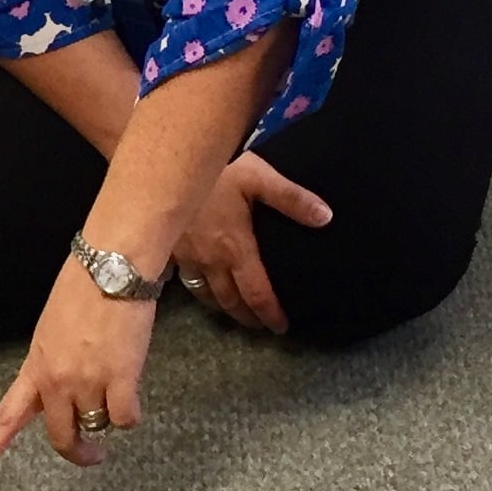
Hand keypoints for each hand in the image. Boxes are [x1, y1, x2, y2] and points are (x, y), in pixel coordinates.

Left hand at [0, 260, 160, 479]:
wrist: (111, 266)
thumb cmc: (83, 289)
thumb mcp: (52, 331)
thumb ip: (53, 365)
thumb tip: (68, 388)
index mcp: (34, 367)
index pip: (4, 417)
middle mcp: (56, 380)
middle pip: (62, 437)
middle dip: (79, 451)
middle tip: (93, 453)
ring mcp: (87, 381)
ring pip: (98, 425)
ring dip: (109, 414)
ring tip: (117, 382)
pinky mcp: (120, 378)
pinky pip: (125, 419)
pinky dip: (131, 413)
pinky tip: (132, 390)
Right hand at [171, 152, 329, 332]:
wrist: (165, 163)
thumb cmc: (216, 169)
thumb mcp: (260, 177)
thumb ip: (292, 199)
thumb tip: (326, 218)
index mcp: (235, 249)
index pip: (256, 294)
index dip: (269, 314)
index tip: (280, 327)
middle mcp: (209, 261)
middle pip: (229, 301)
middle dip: (246, 317)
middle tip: (259, 324)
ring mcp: (184, 256)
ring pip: (203, 294)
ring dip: (221, 306)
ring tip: (233, 309)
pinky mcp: (166, 246)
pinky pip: (182, 277)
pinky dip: (196, 286)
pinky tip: (200, 280)